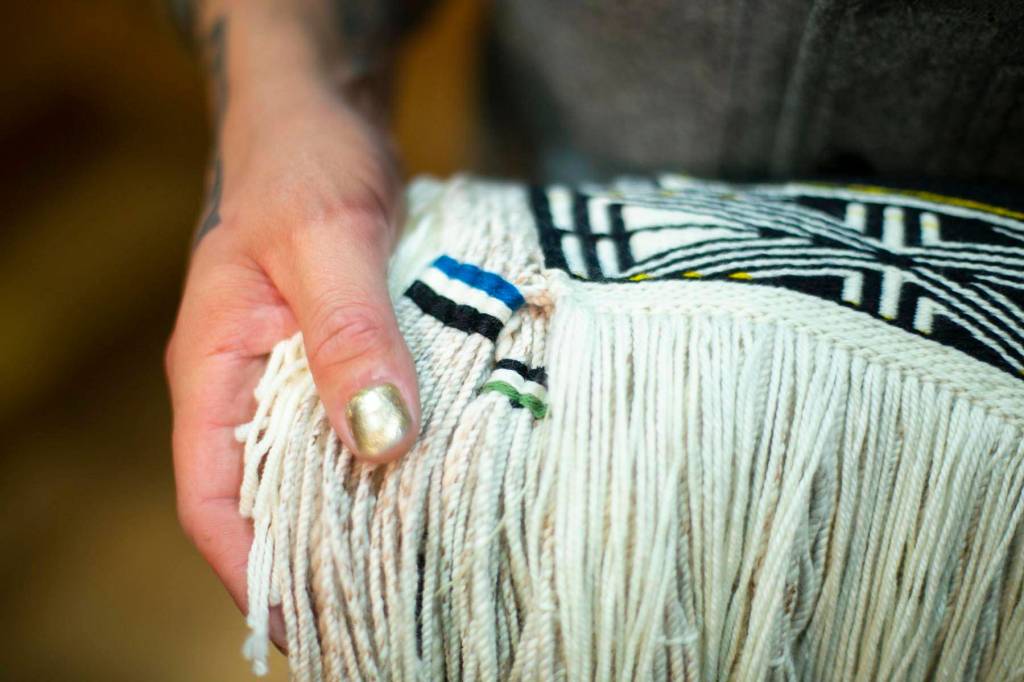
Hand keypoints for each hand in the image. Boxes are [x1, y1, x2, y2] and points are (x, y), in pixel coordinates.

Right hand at [165, 15, 419, 643]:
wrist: (321, 112)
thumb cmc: (303, 159)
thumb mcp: (324, 238)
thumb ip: (346, 333)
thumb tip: (382, 440)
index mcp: (213, 366)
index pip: (207, 495)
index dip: (251, 567)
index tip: (310, 618)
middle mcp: (248, 383)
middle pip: (268, 496)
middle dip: (317, 558)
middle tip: (388, 609)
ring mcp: (295, 371)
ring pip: (318, 465)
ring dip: (361, 512)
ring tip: (423, 564)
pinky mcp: (341, 354)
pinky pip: (358, 423)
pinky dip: (392, 456)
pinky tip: (442, 480)